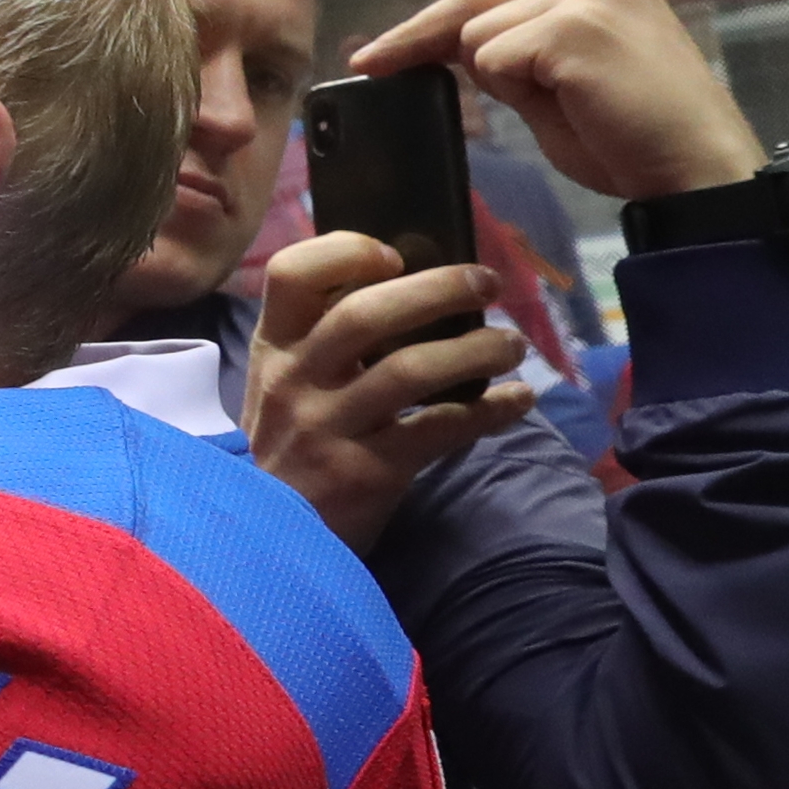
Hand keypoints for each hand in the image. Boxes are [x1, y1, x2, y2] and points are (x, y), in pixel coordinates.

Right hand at [247, 232, 535, 551]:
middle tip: (487, 283)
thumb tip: (412, 287)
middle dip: (437, 289)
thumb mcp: (282, 385)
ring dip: (476, 350)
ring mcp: (327, 427)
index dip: (345, 252)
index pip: (291, 274)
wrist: (269, 537)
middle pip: (364, 315)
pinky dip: (490, 410)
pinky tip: (519, 400)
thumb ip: (323, 342)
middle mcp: (293, 380)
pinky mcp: (365, 471)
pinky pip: (440, 428)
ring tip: (512, 346)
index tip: (395, 256)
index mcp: (273, 348)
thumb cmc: (290, 446)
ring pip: (410, 370)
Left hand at [346, 0, 762, 200]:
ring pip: (479, 37)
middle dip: (417, 37)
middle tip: (367, 64)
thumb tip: (456, 51)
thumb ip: (520, 59)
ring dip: (503, 83)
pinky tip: (575, 106)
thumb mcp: (564, 89)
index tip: (382, 50)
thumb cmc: (635, 145)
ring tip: (571, 108)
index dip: (433, 23)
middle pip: (474, 1)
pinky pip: (495, 61)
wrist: (698, 174)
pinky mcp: (574, 26)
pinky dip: (516, 93)